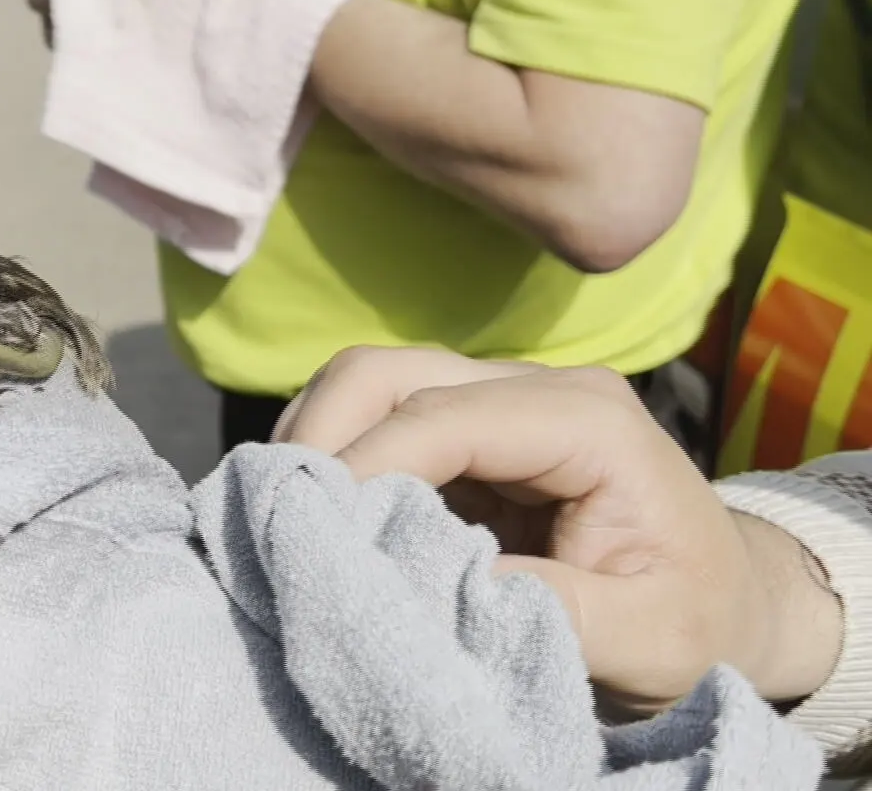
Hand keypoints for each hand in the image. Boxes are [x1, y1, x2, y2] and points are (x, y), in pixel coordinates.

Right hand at [273, 345, 844, 717]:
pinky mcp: (462, 431)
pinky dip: (331, 459)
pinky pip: (372, 421)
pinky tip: (318, 518)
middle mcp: (534, 388)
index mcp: (587, 422)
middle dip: (320, 436)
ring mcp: (493, 400)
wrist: (728, 598)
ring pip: (365, 384)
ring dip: (316, 443)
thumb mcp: (647, 637)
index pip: (443, 414)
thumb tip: (437, 584)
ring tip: (288, 519)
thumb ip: (551, 609)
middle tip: (278, 518)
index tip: (313, 530)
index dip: (366, 462)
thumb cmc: (696, 617)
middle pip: (388, 370)